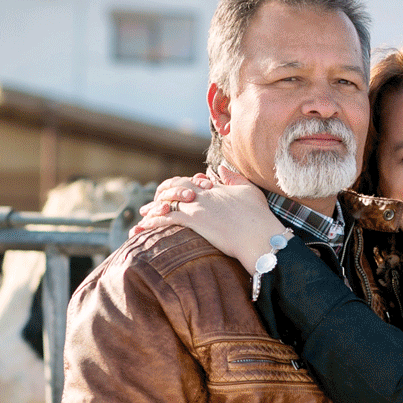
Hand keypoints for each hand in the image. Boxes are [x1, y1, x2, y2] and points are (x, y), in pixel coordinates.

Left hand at [131, 166, 288, 274]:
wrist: (258, 235)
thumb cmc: (258, 216)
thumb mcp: (249, 189)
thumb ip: (233, 177)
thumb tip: (221, 167)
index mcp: (215, 187)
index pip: (191, 181)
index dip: (180, 185)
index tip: (173, 190)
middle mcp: (203, 195)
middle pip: (175, 188)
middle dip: (162, 193)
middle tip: (153, 200)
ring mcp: (197, 207)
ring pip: (168, 203)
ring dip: (153, 208)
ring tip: (143, 213)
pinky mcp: (194, 221)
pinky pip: (167, 218)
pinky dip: (154, 220)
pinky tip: (145, 225)